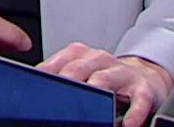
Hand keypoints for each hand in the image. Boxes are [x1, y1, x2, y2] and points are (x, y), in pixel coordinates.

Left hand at [37, 44, 171, 126]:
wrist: (144, 76)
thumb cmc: (105, 78)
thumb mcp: (80, 72)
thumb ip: (57, 79)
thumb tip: (29, 92)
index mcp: (79, 55)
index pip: (56, 63)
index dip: (44, 78)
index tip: (35, 93)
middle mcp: (99, 59)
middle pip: (77, 70)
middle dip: (66, 84)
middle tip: (58, 100)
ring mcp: (122, 73)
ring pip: (104, 80)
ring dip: (95, 93)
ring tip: (89, 110)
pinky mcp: (143, 89)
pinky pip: (138, 101)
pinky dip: (133, 114)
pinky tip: (127, 124)